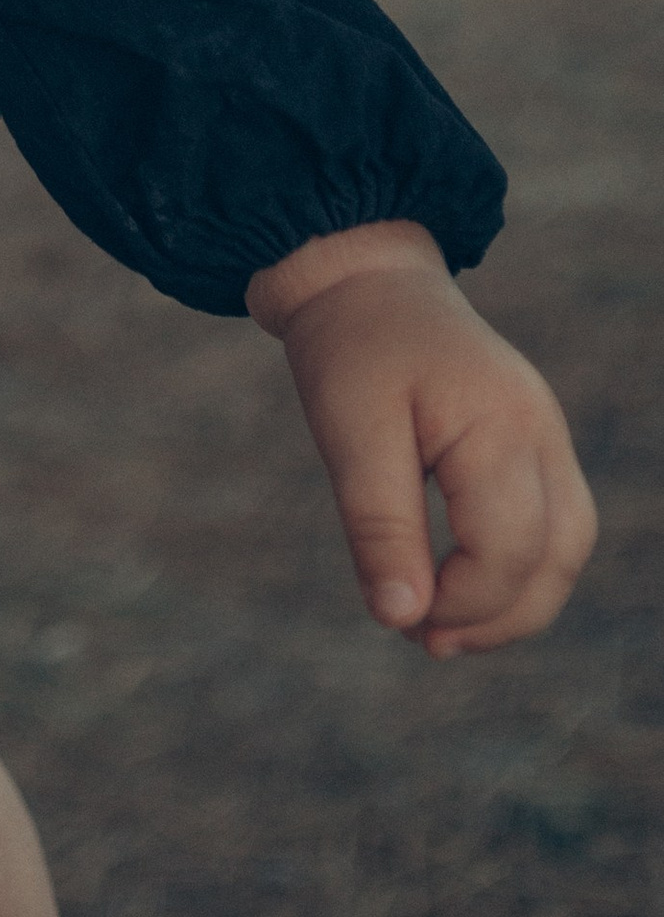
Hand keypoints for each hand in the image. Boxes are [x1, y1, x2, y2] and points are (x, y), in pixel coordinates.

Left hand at [248, 223, 595, 656]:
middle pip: (555, 558)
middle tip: (424, 641)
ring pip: (567, 545)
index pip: (508, 550)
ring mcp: (545, 431)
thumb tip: (400, 619)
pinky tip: (461, 583)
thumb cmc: (351, 348)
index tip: (399, 620)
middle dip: (497, 617)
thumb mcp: (349, 434)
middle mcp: (541, 429)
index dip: (461, 604)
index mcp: (500, 424)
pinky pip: (552, 519)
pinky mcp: (532, 438)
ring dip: (517, 599)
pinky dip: (519, 564)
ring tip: (445, 629)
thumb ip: (380, 527)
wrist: (361, 274)